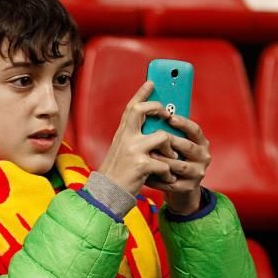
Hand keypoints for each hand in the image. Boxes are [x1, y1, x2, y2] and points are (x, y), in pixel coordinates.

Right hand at [98, 81, 176, 195]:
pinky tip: (166, 179)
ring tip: (170, 160)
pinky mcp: (141, 164)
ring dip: (171, 150)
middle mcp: (126, 138)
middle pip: (142, 110)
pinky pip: (165, 163)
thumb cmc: (118, 174)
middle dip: (159, 109)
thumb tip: (157, 131)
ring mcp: (133, 150)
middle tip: (167, 117)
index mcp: (122, 134)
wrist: (107, 195)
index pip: (132, 107)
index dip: (142, 93)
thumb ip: (135, 139)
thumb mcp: (122, 151)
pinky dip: (168, 173)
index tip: (152, 82)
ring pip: (163, 137)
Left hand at [146, 113, 211, 214]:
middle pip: (188, 147)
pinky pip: (172, 182)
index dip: (183, 123)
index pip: (195, 130)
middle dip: (170, 142)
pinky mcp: (189, 188)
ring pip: (180, 165)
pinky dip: (158, 178)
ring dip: (163, 160)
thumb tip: (152, 112)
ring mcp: (198, 173)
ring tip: (148, 155)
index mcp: (201, 143)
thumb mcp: (176, 145)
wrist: (179, 187)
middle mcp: (204, 157)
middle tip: (153, 138)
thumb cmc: (173, 159)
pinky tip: (146, 174)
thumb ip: (170, 132)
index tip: (169, 117)